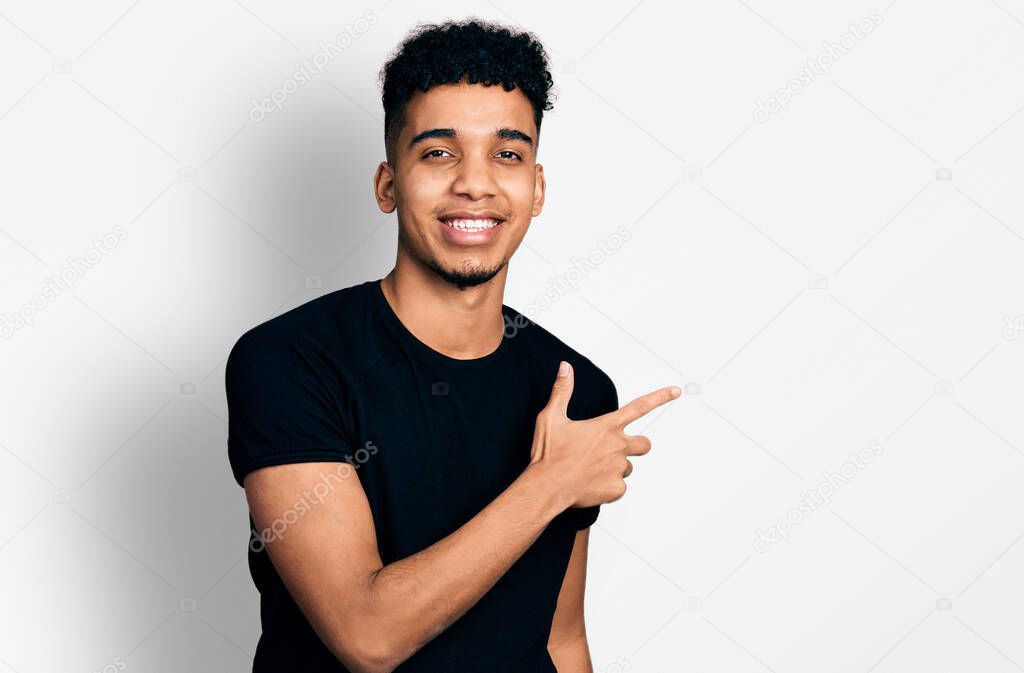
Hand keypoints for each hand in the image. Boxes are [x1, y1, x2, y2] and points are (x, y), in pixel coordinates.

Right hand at [528, 360, 679, 508]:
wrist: (547, 487)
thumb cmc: (549, 454)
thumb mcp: (551, 417)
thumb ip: (562, 391)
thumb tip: (565, 368)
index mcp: (606, 426)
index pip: (639, 407)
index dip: (659, 397)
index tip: (676, 391)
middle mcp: (618, 446)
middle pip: (644, 444)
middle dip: (636, 445)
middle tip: (614, 450)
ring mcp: (619, 468)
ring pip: (627, 467)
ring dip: (615, 467)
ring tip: (591, 469)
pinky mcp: (616, 489)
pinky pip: (619, 486)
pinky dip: (608, 486)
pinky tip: (590, 484)